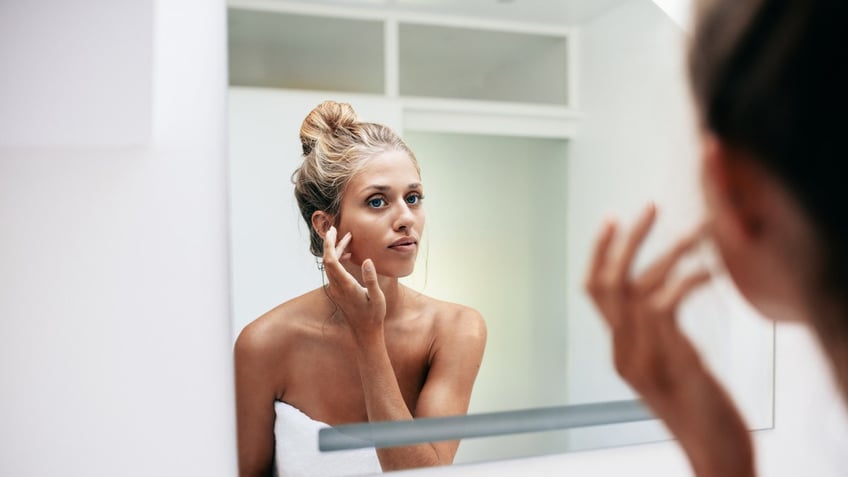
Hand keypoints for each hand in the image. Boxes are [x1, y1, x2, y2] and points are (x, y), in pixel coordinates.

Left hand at [322, 226, 386, 337]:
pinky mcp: (337, 291)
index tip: (332, 231)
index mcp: (346, 286)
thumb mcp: (377, 298)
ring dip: (336, 251)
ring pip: (330, 265)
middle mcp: (337, 287)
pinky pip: (333, 271)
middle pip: (328, 260)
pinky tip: (348, 255)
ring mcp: (335, 289)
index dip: (329, 245)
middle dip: (331, 243)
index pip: (331, 261)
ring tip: (348, 240)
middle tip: (337, 229)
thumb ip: (371, 279)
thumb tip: (366, 261)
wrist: (365, 332)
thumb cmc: (373, 315)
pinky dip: (338, 260)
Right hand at [584, 203, 708, 398]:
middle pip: (607, 283)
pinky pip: (664, 306)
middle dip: (627, 241)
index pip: (595, 293)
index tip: (613, 219)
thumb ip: (662, 335)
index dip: (599, 254)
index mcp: (619, 352)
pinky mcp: (668, 361)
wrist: (715, 456)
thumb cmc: (704, 412)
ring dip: (668, 252)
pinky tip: (707, 270)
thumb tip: (667, 292)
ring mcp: (641, 359)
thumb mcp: (677, 367)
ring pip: (637, 288)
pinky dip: (685, 281)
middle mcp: (622, 353)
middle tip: (648, 208)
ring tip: (700, 231)